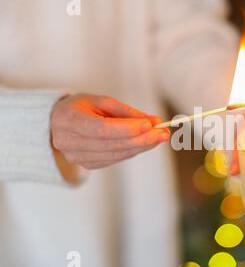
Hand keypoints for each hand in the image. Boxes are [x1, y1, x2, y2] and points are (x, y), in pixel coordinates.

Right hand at [51, 93, 169, 169]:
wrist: (57, 123)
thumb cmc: (82, 107)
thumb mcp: (101, 101)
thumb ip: (127, 112)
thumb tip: (155, 122)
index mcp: (69, 119)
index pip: (101, 129)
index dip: (127, 129)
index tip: (150, 124)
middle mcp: (69, 141)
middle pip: (112, 145)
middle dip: (141, 139)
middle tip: (164, 133)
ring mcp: (76, 157)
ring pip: (116, 155)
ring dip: (141, 146)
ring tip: (160, 137)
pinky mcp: (86, 165)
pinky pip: (114, 159)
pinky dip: (132, 151)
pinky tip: (144, 143)